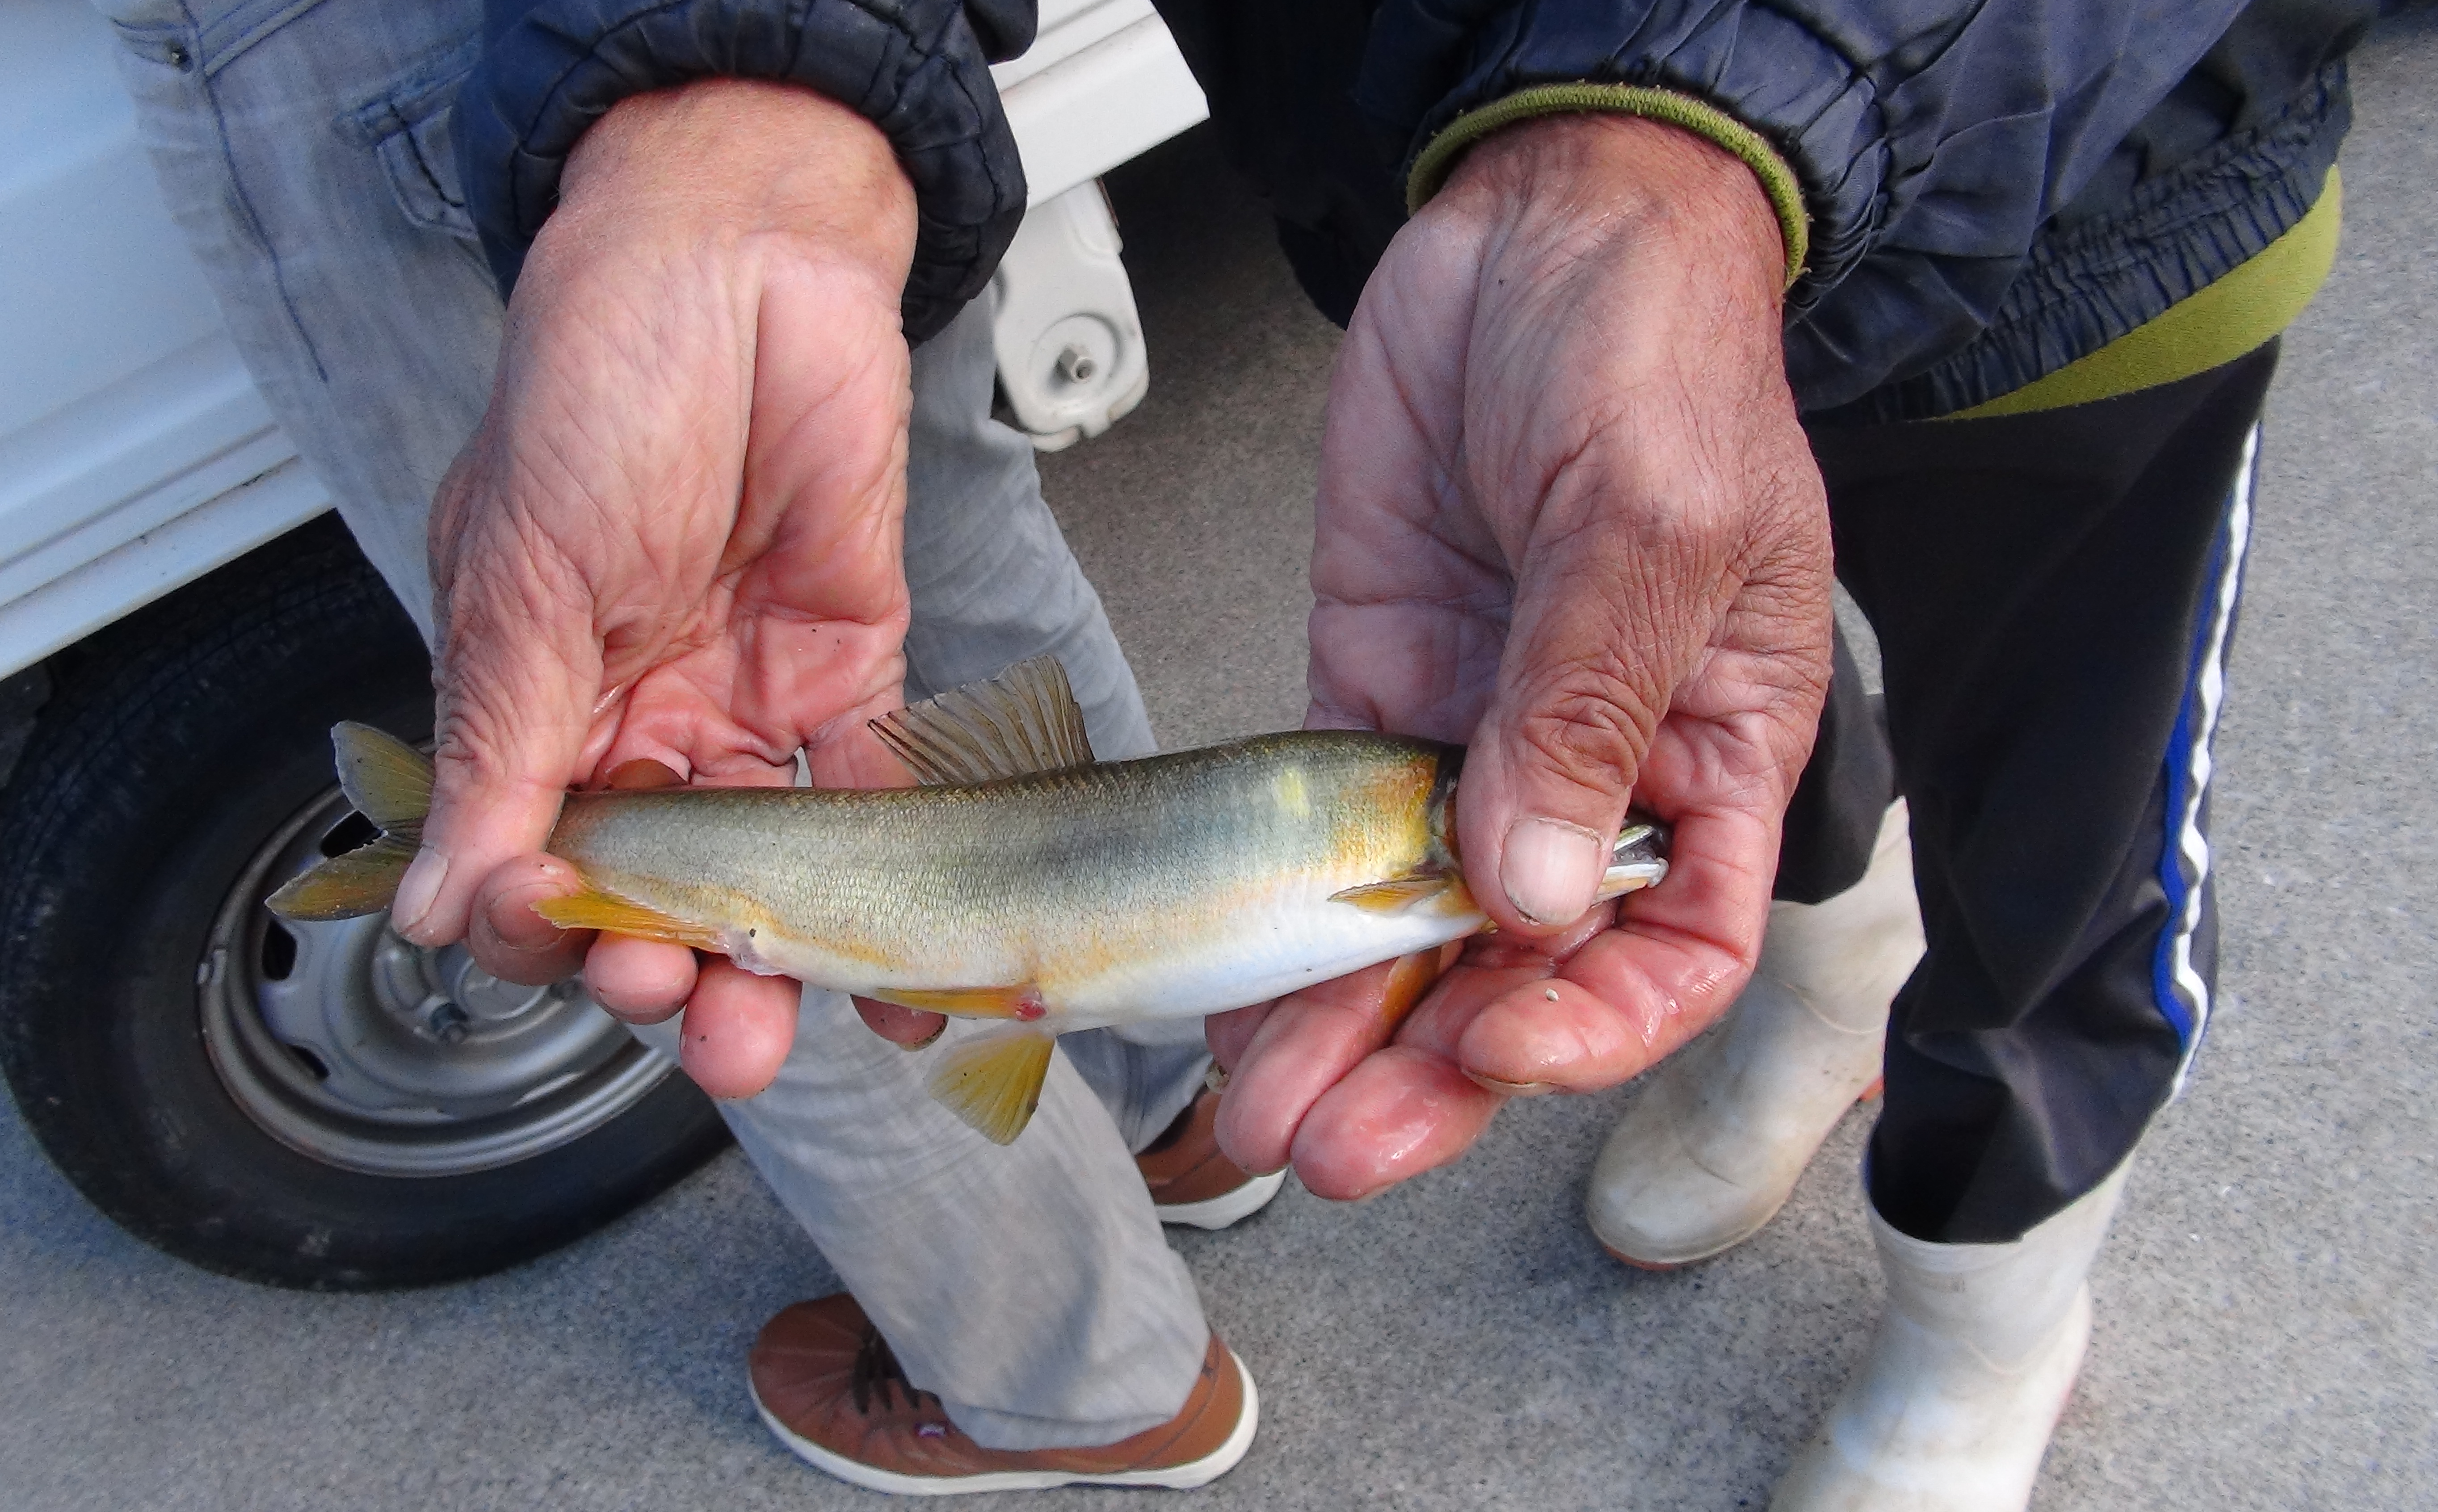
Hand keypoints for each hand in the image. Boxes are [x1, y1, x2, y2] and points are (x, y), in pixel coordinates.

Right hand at [394, 80, 922, 1098]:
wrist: (743, 258)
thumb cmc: (601, 382)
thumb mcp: (521, 574)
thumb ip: (498, 749)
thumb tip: (442, 905)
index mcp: (535, 703)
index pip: (535, 865)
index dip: (555, 924)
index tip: (584, 940)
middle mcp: (641, 721)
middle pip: (655, 894)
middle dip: (672, 972)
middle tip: (696, 1007)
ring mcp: (747, 706)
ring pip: (766, 877)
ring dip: (778, 963)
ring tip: (786, 1022)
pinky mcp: (851, 675)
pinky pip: (878, 803)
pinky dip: (900, 886)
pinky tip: (917, 970)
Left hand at [1212, 115, 1831, 1196]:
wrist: (1540, 229)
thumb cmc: (1652, 349)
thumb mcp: (1650, 521)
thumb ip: (1588, 705)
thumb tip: (1529, 886)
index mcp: (1712, 750)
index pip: (1676, 946)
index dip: (1595, 1020)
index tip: (1501, 1045)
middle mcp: (1593, 770)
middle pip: (1522, 970)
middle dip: (1435, 1072)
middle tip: (1342, 1146)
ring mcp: (1471, 737)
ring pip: (1409, 929)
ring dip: (1341, 1029)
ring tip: (1268, 1118)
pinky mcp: (1369, 691)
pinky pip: (1318, 840)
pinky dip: (1278, 924)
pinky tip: (1229, 1002)